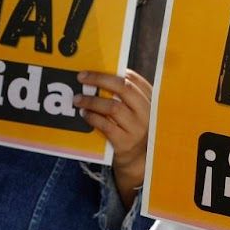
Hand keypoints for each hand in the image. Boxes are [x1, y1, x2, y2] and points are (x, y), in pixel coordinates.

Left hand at [76, 69, 151, 202]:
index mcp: (151, 100)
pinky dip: (93, 117)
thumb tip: (102, 76)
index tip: (96, 69)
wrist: (138, 160)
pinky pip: (106, 125)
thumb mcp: (137, 111)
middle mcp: (147, 112)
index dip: (115, 72)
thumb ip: (127, 96)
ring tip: (78, 99)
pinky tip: (84, 114)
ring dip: (92, 100)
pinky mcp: (125, 142)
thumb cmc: (133, 129)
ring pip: (113, 107)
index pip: (135, 80)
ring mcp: (137, 128)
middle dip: (100, 79)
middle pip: (124, 88)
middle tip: (82, 77)